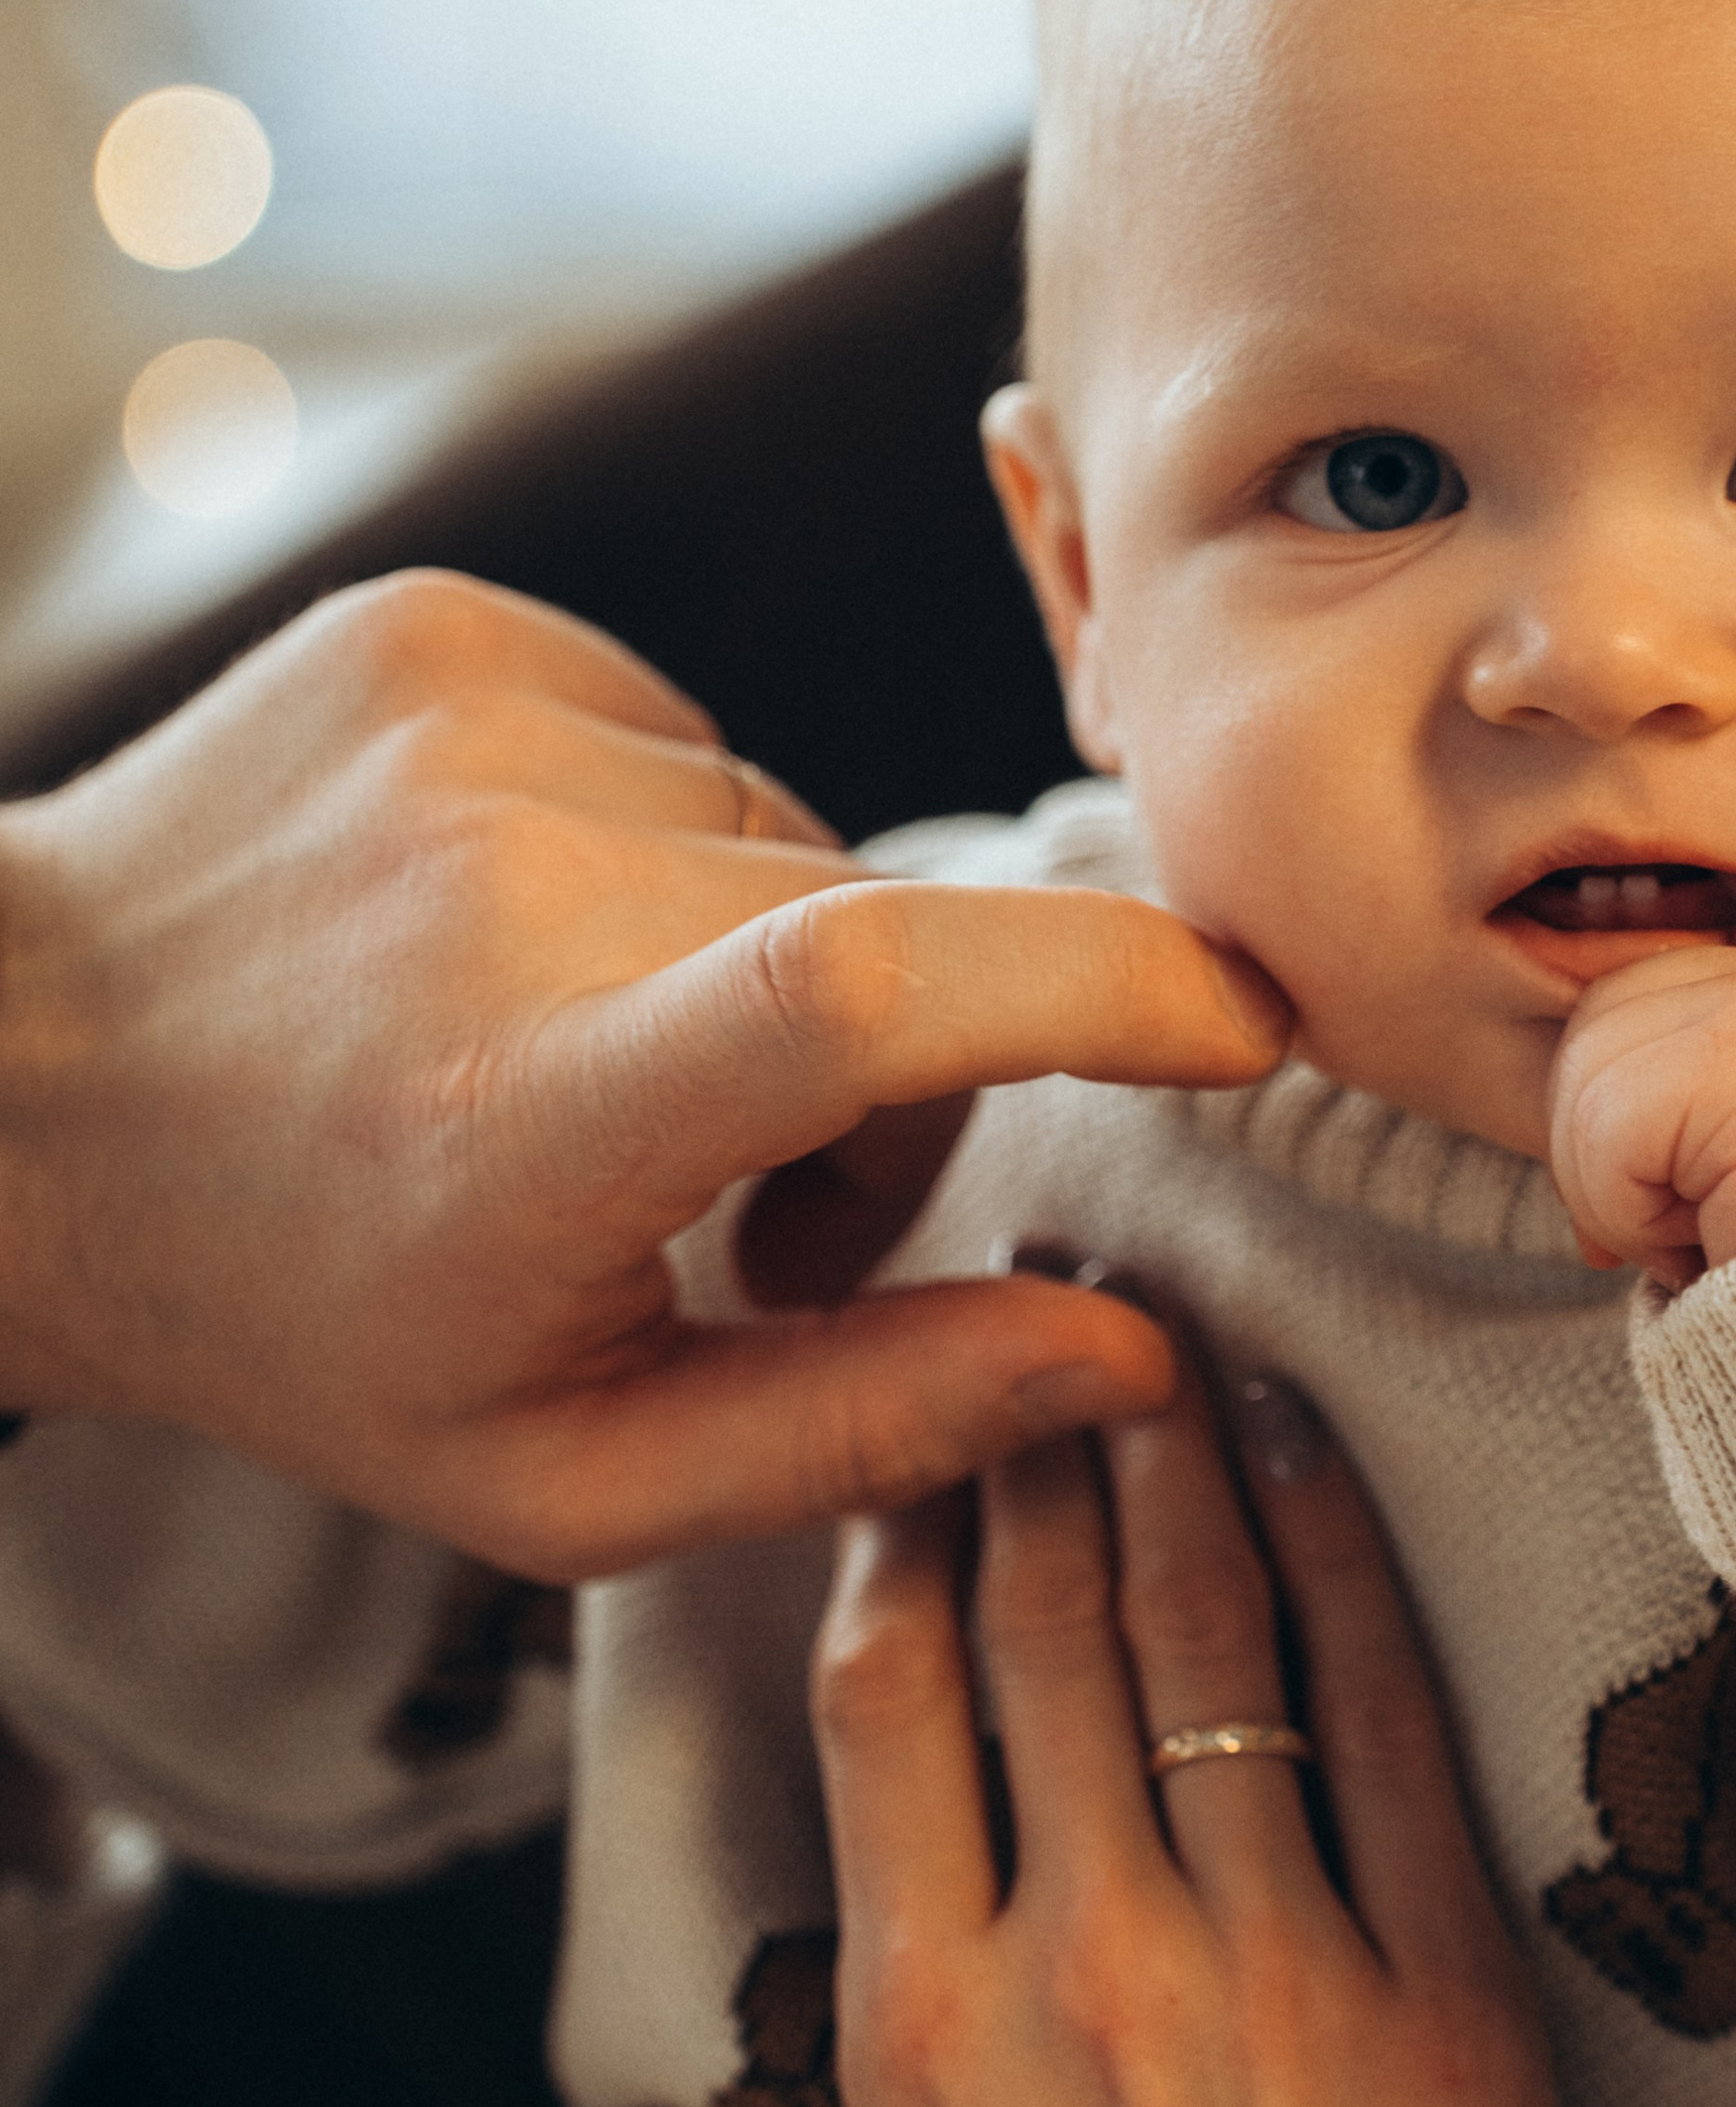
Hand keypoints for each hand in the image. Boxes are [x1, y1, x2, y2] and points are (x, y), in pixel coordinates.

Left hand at [0, 574, 1284, 1572]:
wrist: (24, 1085)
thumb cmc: (302, 1312)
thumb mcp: (561, 1476)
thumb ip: (862, 1427)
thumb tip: (1128, 1356)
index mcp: (527, 1119)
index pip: (858, 991)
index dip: (1095, 982)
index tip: (1243, 1018)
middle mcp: (501, 890)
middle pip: (885, 939)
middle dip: (900, 1079)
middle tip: (760, 1210)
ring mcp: (473, 726)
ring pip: (798, 837)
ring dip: (781, 959)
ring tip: (620, 1067)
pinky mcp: (459, 630)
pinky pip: (696, 742)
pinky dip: (672, 847)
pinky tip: (535, 937)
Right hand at [765, 1340, 1591, 2106]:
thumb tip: (775, 2040)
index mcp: (915, 2033)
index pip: (885, 1693)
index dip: (898, 1522)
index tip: (915, 1420)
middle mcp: (1078, 1959)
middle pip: (1036, 1616)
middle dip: (1030, 1426)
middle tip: (1049, 1293)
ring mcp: (1271, 1959)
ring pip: (1196, 1627)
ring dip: (1169, 1444)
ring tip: (1161, 1322)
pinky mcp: (1439, 1986)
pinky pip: (1381, 1721)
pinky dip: (1339, 1558)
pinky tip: (1307, 1446)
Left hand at [1548, 885, 1735, 1284]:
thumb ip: (1682, 1151)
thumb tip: (1585, 1223)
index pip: (1641, 996)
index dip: (1622, 1109)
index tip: (1680, 1206)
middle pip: (1598, 1025)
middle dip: (1602, 1156)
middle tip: (1687, 1239)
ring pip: (1586, 1077)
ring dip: (1621, 1199)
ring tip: (1719, 1242)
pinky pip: (1603, 1134)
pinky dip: (1629, 1219)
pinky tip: (1716, 1247)